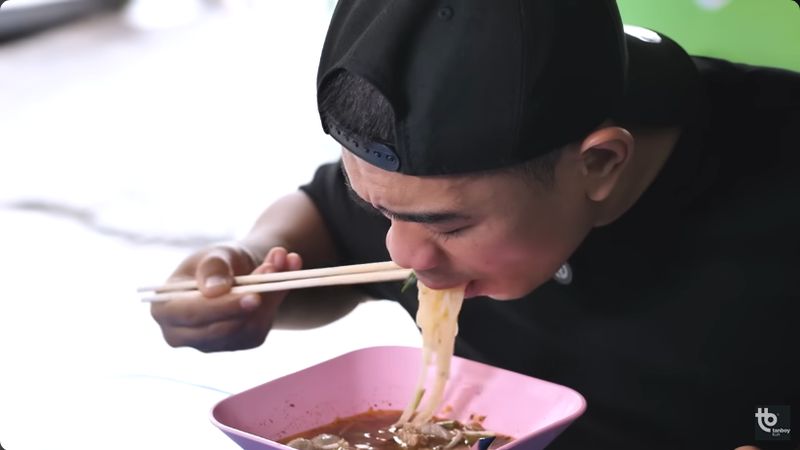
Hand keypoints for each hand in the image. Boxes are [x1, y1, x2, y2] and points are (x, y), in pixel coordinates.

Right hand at [150, 245, 301, 351]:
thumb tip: (216, 290)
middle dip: (253, 297)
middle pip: (222, 326)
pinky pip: (262, 325)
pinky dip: (277, 299)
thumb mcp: (215, 255)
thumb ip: (213, 267)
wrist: (239, 270)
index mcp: (165, 309)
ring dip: (271, 293)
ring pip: (248, 326)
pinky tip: (283, 276)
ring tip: (281, 260)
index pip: (192, 314)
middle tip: (274, 269)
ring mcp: (214, 343)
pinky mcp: (241, 343)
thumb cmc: (218, 262)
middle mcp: (184, 334)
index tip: (253, 296)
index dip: (222, 307)